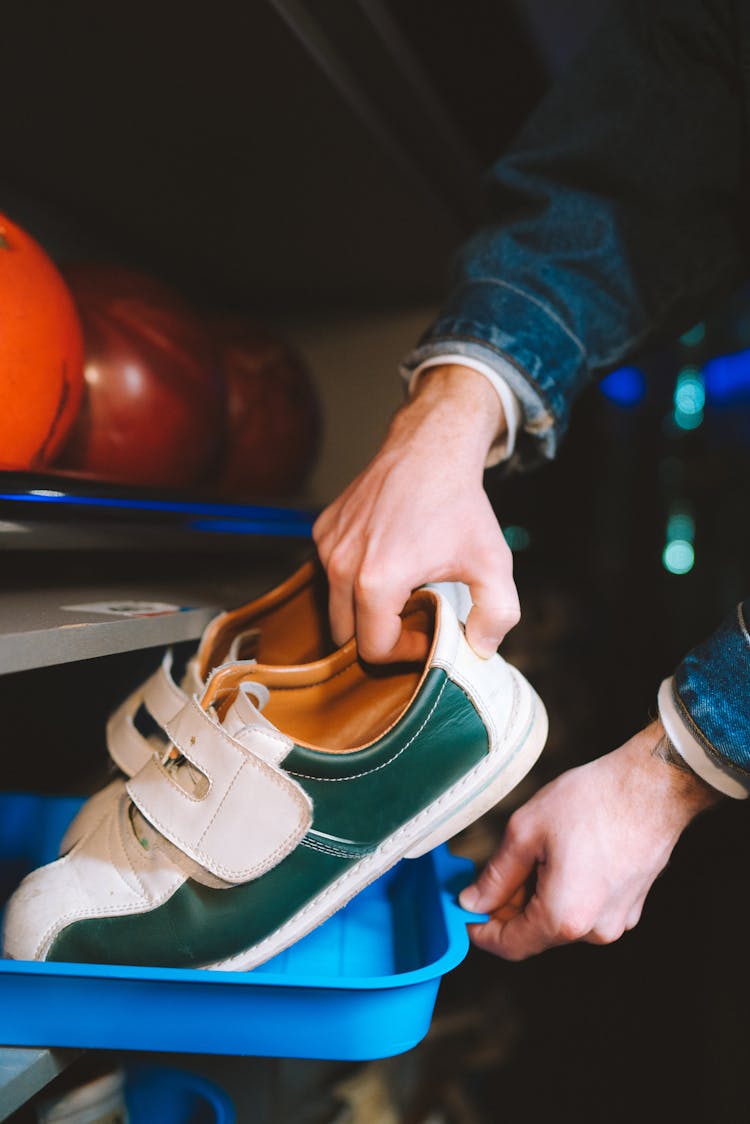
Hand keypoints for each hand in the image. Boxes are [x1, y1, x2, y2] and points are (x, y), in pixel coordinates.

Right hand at [313, 364, 519, 661]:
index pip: (373, 650)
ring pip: (335, 603)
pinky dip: (353, 578)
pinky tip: (387, 560)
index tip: (429, 632)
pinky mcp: (323, 529)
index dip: (406, 652)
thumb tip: (479, 648)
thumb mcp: (493, 562)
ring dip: (364, 608)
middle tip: (414, 618)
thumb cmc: (460, 504)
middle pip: (345, 634)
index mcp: (376, 583)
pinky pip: (330, 572)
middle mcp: (341, 565)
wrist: (430, 448)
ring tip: (403, 590)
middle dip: (380, 635)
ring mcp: (327, 546)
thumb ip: (498, 615)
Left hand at [459, 720, 721, 958]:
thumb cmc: (591, 801)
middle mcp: (593, 931)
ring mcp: (617, 922)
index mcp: (563, 918)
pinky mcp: (630, 907)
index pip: (510, 945)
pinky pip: (585, 910)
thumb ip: (496, 876)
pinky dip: (566, 893)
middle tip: (495, 869)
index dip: (481, 931)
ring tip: (538, 852)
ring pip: (560, 921)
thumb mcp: (526, 831)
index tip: (465, 912)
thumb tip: (473, 902)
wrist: (652, 786)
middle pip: (535, 933)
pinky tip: (565, 855)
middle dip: (510, 907)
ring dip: (539, 897)